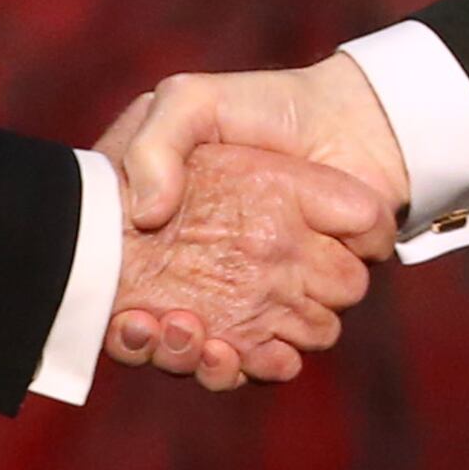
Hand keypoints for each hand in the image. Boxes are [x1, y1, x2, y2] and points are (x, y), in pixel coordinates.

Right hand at [99, 57, 409, 376]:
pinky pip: (274, 364)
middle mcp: (211, 279)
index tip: (122, 315)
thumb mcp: (189, 102)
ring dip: (198, 358)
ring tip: (186, 330)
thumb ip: (155, 145)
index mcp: (173, 240)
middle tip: (161, 321)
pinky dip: (254, 367)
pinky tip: (230, 352)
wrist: (346, 118)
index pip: (130, 308)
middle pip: (174, 343)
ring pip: (218, 360)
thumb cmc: (261, 108)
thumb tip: (147, 214)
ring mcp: (256, 301)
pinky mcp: (304, 312)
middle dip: (163, 344)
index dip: (122, 325)